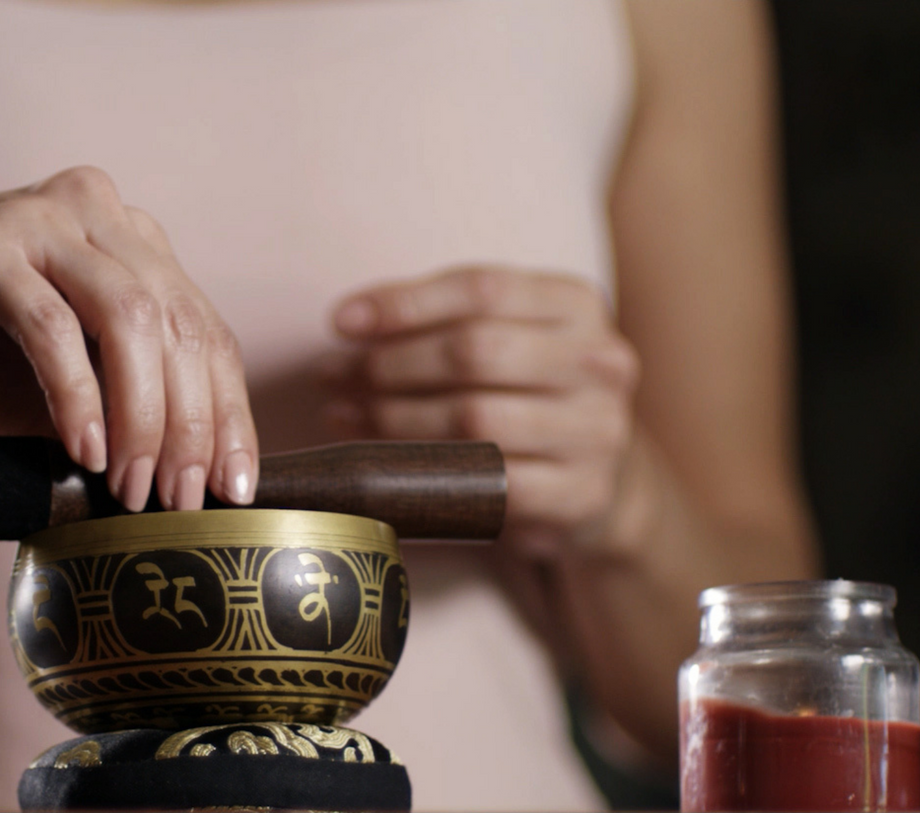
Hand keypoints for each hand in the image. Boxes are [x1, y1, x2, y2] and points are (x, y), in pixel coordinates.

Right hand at [0, 166, 257, 512]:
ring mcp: (38, 219)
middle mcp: (95, 214)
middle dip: (190, 426)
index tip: (233, 489)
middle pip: (178, 324)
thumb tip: (187, 486)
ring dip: (140, 415)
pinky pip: (49, 322)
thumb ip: (118, 415)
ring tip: (130, 486)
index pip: (204, 330)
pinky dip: (75, 393)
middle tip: (178, 502)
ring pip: (129, 317)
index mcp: (129, 242)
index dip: (228, 414)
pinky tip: (83, 448)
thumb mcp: (57, 393)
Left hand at [325, 266, 639, 549]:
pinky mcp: (580, 494)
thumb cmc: (525, 392)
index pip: (482, 290)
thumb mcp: (501, 336)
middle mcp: (599, 362)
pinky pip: (488, 484)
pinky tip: (383, 466)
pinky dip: (426, 474)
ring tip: (343, 414)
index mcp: (576, 306)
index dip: (404, 303)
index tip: (341, 322)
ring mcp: (597, 431)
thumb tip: (349, 319)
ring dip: (393, 418)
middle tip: (332, 375)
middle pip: (475, 352)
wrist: (597, 479)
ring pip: (475, 419)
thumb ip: (434, 318)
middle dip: (389, 364)